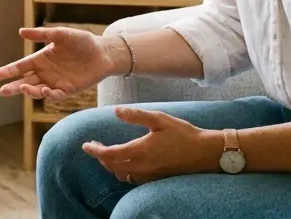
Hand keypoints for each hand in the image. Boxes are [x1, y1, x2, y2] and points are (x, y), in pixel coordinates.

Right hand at [0, 26, 121, 100]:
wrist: (102, 52)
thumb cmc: (81, 41)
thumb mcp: (61, 34)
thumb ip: (42, 34)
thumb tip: (21, 31)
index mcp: (41, 59)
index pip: (21, 66)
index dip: (8, 71)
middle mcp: (45, 72)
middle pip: (25, 81)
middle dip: (14, 86)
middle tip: (3, 90)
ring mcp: (55, 82)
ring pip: (37, 90)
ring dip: (30, 91)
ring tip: (24, 87)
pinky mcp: (67, 90)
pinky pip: (54, 95)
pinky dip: (48, 94)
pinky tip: (45, 90)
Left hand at [82, 107, 220, 183]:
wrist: (204, 153)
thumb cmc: (183, 134)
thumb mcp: (159, 119)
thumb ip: (136, 115)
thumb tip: (116, 111)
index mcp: (140, 150)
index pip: (109, 154)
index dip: (94, 150)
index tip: (86, 145)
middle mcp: (142, 166)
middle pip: (112, 166)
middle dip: (100, 157)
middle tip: (95, 146)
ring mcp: (148, 175)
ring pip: (121, 174)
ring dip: (111, 165)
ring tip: (108, 153)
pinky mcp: (155, 179)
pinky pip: (132, 178)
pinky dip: (123, 171)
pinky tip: (126, 162)